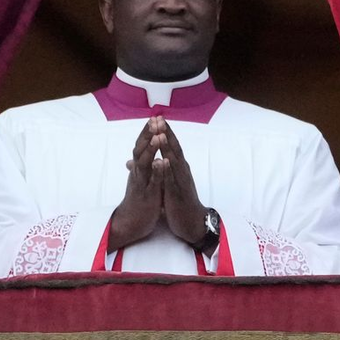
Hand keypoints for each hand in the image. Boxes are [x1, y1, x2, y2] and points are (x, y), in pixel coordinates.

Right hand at [109, 119, 164, 250]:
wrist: (130, 223)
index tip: (155, 117)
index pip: (142, 146)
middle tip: (155, 119)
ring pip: (145, 163)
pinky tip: (162, 162)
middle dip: (148, 134)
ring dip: (151, 149)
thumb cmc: (137, 200)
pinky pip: (152, 181)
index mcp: (139, 169)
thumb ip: (138, 168)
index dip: (148, 132)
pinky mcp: (147, 195)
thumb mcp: (139, 181)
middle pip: (141, 150)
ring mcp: (141, 183)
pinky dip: (157, 171)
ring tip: (158, 136)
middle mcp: (138, 173)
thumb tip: (132, 158)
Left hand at [158, 120, 206, 247]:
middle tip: (159, 118)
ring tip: (161, 134)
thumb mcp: (167, 184)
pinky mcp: (178, 193)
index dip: (164, 132)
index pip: (171, 147)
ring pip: (174, 161)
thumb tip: (147, 161)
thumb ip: (160, 171)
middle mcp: (182, 171)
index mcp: (178, 168)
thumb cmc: (179, 202)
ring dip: (168, 148)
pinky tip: (163, 160)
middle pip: (174, 149)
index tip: (156, 118)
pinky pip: (172, 180)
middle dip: (166, 134)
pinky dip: (168, 170)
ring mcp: (181, 181)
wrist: (192, 222)